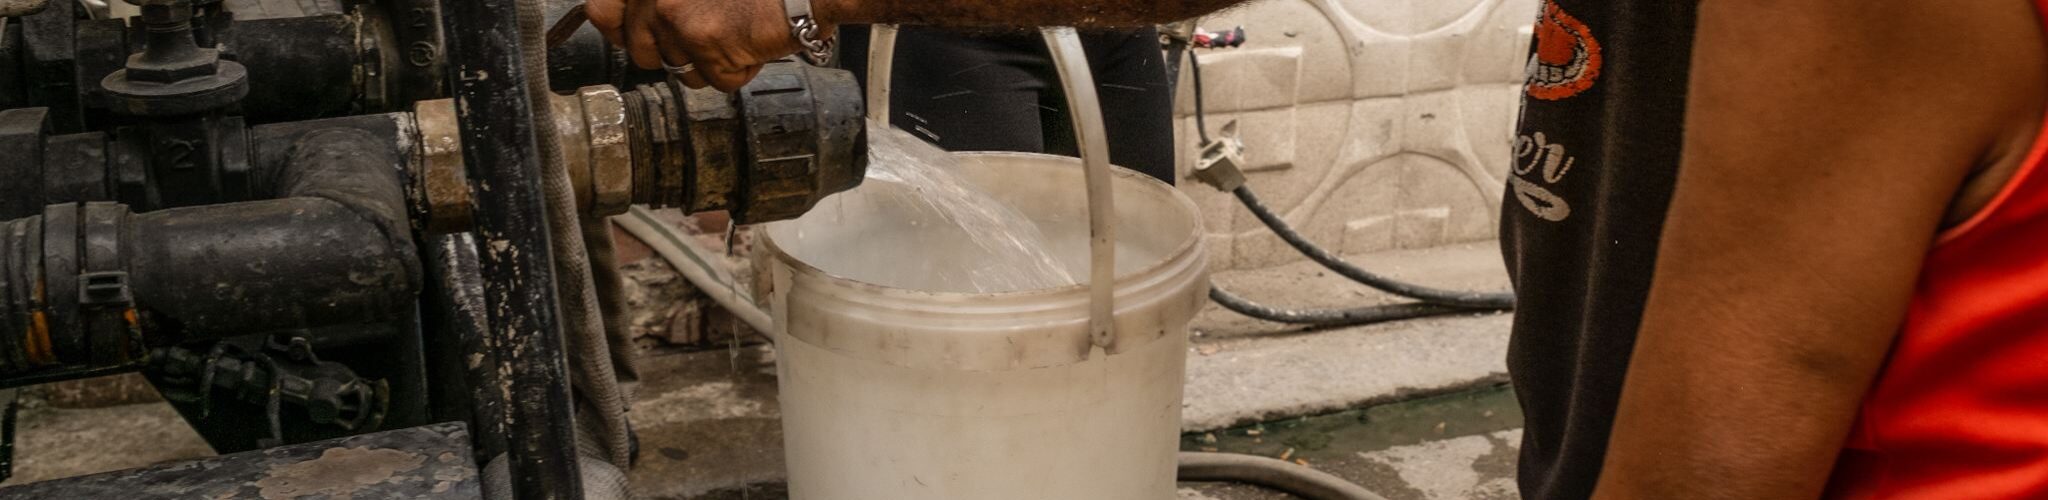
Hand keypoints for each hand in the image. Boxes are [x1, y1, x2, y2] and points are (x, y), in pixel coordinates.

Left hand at [586, 0, 819, 90]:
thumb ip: (656, 3)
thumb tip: (614, 24)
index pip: (602, 11)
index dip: (619, 31)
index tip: (633, 36)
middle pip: (642, 52)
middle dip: (676, 53)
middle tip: (709, 32)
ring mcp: (676, 16)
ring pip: (679, 71)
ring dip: (709, 63)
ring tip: (734, 34)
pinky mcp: (705, 41)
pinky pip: (712, 80)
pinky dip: (736, 71)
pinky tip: (750, 45)